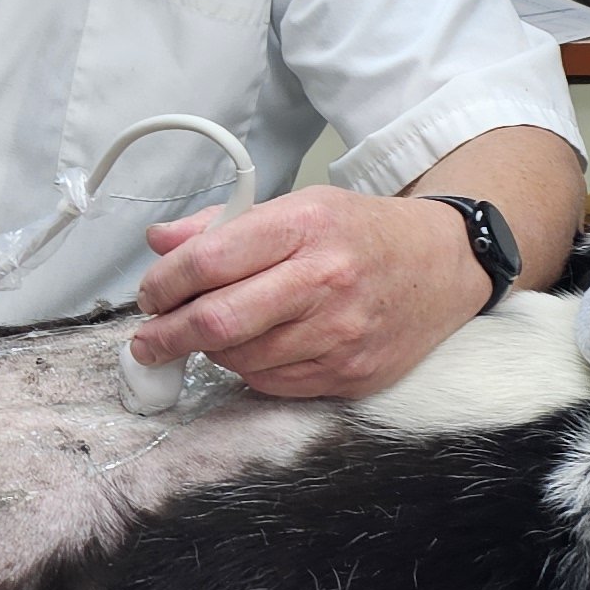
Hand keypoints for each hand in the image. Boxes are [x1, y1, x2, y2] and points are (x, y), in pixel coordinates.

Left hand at [128, 187, 494, 401]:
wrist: (442, 265)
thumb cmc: (360, 233)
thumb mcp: (297, 206)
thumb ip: (222, 225)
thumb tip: (157, 242)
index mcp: (305, 224)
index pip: (210, 259)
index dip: (163, 283)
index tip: (149, 295)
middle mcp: (324, 278)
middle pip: (220, 319)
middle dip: (167, 335)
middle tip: (147, 342)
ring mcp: (341, 332)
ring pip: (241, 359)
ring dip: (210, 352)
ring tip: (210, 335)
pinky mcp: (351, 373)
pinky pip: (272, 384)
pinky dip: (249, 370)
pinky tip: (253, 350)